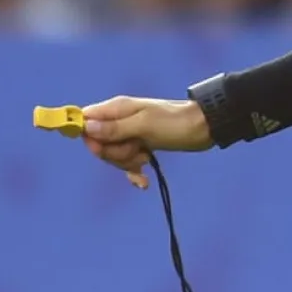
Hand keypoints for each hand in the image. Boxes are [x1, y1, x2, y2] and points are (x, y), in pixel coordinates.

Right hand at [81, 96, 212, 189]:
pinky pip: (128, 163)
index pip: (86, 121)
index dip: (89, 138)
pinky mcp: (142, 145)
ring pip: (114, 155)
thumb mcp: (145, 126)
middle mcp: (120, 120)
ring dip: (128, 161)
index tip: (102, 148)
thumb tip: (86, 126)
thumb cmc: (176, 123)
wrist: (205, 128)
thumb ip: (115, 128)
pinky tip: (143, 182)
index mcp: (118, 108)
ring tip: (146, 156)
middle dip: (115, 153)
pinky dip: (134, 172)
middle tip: (136, 150)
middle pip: (99, 143)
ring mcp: (131, 133)